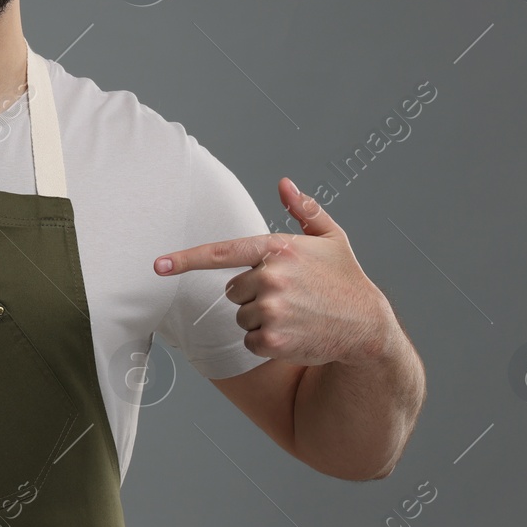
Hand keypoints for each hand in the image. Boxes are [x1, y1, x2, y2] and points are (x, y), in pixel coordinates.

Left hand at [153, 177, 391, 366]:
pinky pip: (249, 342)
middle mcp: (271, 276)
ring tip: (296, 316)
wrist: (367, 327)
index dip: (186, 259)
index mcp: (278, 248)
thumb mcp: (330, 239)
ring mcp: (271, 309)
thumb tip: (284, 183)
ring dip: (261, 320)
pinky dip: (266, 343)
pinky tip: (294, 335)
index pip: (222, 252)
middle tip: (290, 297)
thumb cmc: (346, 280)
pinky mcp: (272, 339)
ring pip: (241, 317)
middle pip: (233, 291)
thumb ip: (304, 209)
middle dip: (254, 295)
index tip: (158, 265)